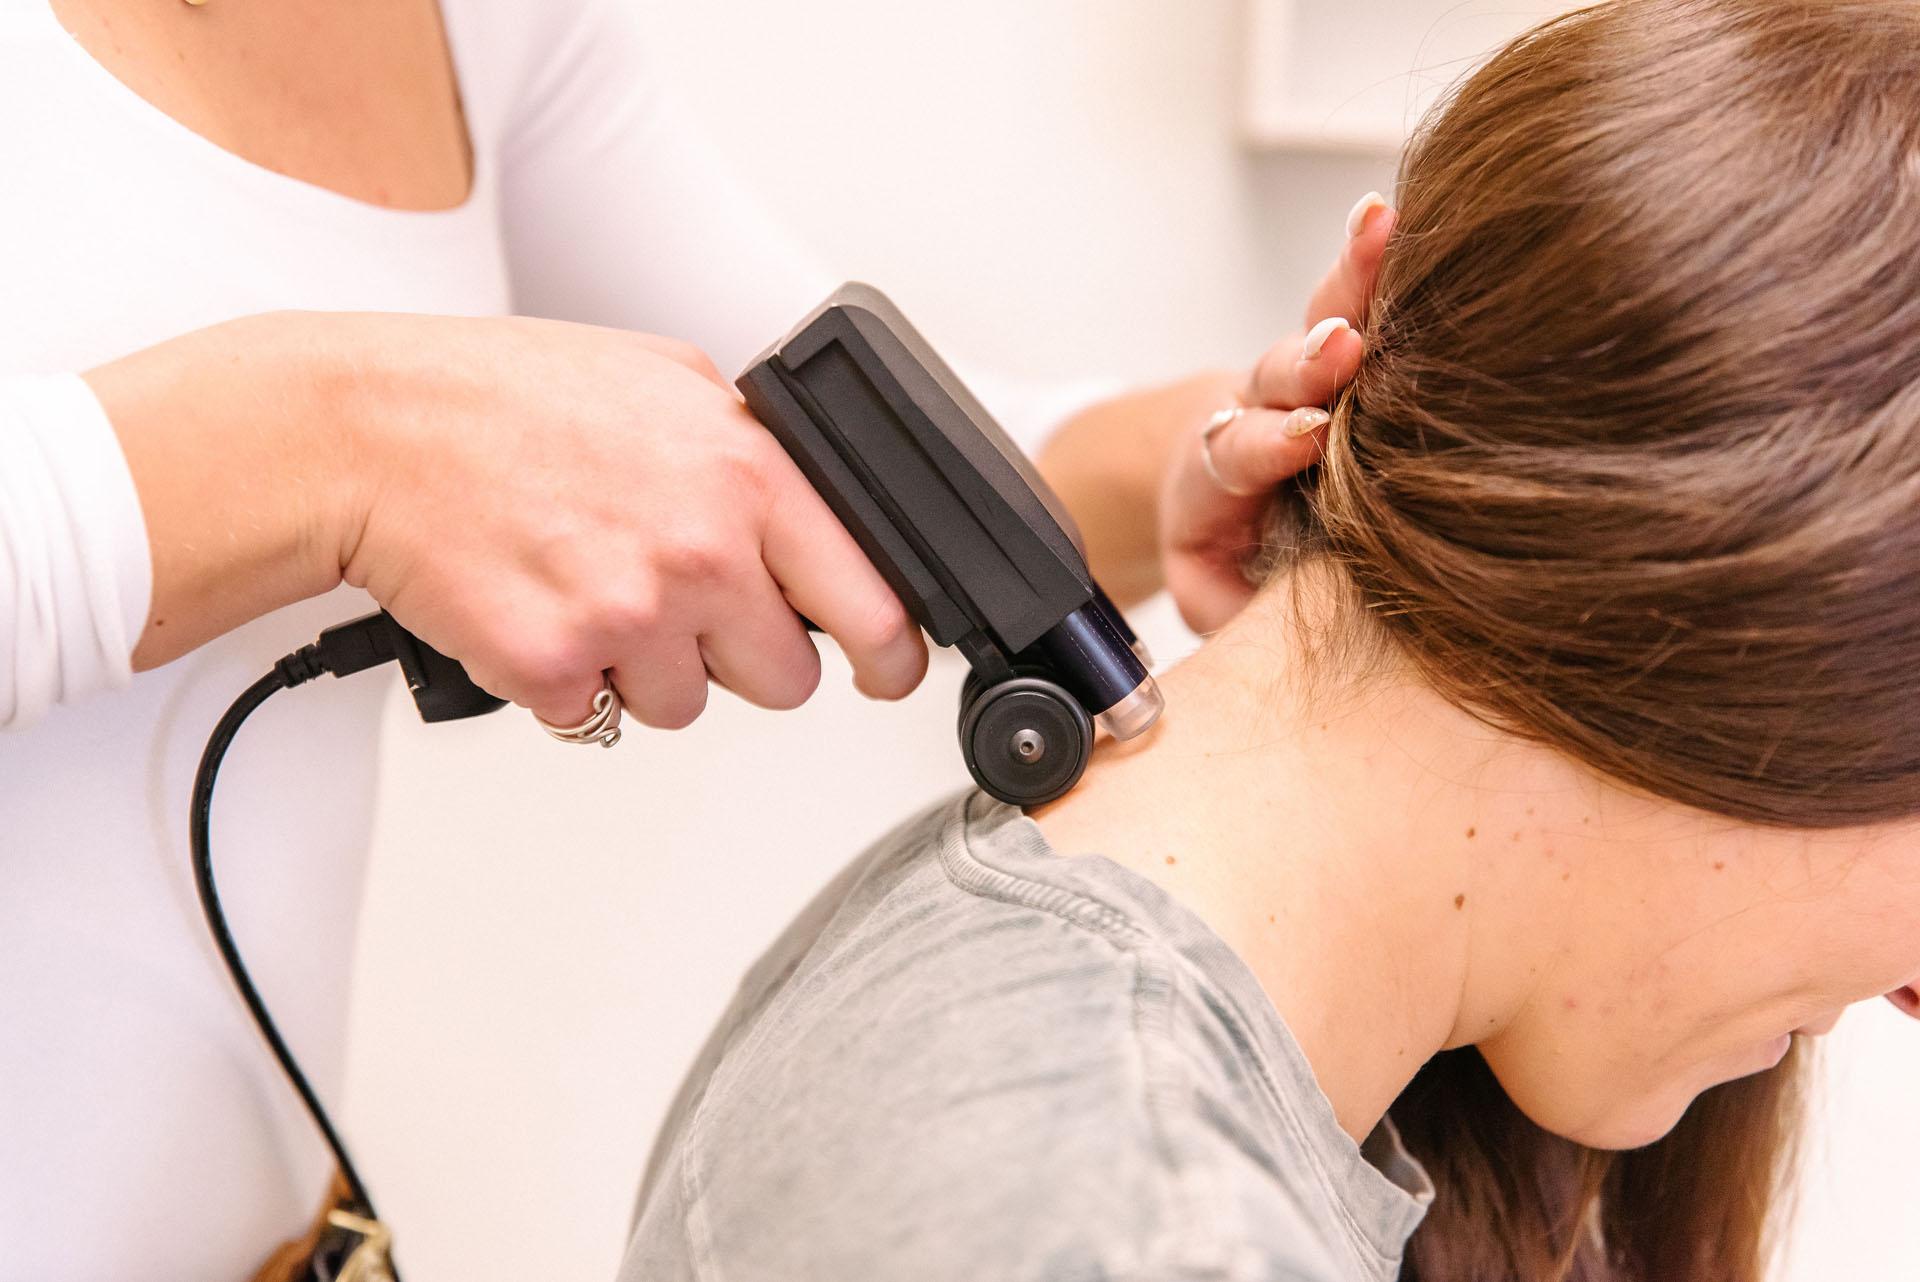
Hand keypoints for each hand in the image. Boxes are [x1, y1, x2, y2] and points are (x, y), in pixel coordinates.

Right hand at [336, 313, 926, 728]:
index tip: (887, 672)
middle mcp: (701, 550)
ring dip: (645, 668)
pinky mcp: (554, 668)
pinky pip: (596, 716)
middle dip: (740, 655)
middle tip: (677, 601)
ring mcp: (628, 616)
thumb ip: (752, 456)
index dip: (888, 655)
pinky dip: (567, 681)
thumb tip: (818, 521)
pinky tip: (537, 604)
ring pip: (686, 707)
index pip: (870, 603)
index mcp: (746, 474)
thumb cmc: (503, 397)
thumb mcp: (665, 382)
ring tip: (587, 584)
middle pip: (785, 680)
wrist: (369, 430)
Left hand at [1159, 193, 1395, 632]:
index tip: (1303, 436)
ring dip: (1357, 276)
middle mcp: (1268, 401)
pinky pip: (1371, 292)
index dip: (1270, 442)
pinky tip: (1412, 207)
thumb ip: (1229, 603)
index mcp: (1226, 466)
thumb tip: (1262, 626)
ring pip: (1330, 314)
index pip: (1244, 451)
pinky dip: (1389, 253)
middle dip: (1315, 356)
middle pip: (1286, 369)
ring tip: (1383, 226)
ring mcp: (1309, 367)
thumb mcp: (1212, 586)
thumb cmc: (1227, 536)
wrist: (1209, 469)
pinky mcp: (1353, 342)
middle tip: (1340, 342)